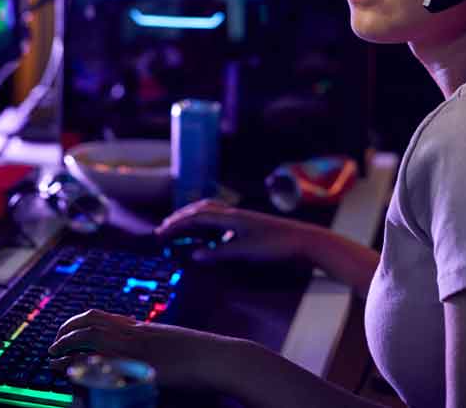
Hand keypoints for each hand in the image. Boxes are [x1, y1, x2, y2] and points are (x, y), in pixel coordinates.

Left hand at [47, 309, 240, 390]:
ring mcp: (138, 349)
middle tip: (53, 346)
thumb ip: (152, 342)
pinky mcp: (141, 367)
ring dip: (67, 347)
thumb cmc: (203, 354)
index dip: (78, 322)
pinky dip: (85, 366)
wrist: (221, 358)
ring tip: (53, 358)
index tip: (66, 331)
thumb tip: (138, 346)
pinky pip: (105, 364)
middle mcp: (136, 334)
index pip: (101, 316)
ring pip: (92, 339)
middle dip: (66, 333)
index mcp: (142, 327)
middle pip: (90, 323)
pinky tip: (72, 373)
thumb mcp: (172, 342)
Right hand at [154, 199, 314, 264]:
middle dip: (180, 218)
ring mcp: (241, 219)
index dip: (177, 225)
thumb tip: (194, 255)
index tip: (161, 233)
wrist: (304, 241)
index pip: (196, 217)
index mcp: (230, 217)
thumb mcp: (245, 251)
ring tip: (180, 228)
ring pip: (210, 212)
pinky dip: (207, 224)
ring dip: (192, 218)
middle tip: (164, 229)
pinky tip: (207, 236)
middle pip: (200, 210)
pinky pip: (220, 220)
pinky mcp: (248, 226)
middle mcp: (233, 214)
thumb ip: (219, 252)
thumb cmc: (276, 246)